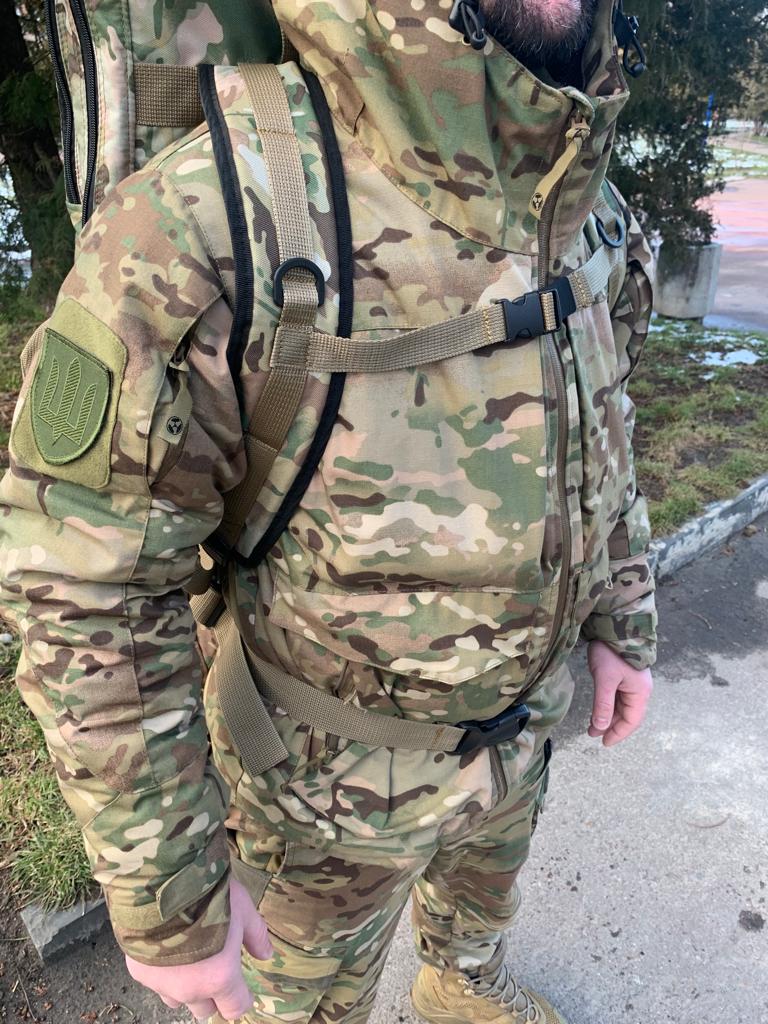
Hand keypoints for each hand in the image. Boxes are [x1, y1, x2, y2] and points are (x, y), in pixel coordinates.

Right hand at [125, 878, 271, 1020]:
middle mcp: (190, 989)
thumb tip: (267, 955)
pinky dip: (163, 971)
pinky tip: (165, 945)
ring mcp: (162, 984)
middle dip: (212, 994)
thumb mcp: (243, 909)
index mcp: (220, 977)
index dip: (240, 999)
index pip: (234, 1008)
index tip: (242, 988)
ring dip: (186, 986)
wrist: (161, 885)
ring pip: (177, 999)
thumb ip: (255, 936)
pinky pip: (155, 982)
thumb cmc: (208, 896)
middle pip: (205, 1009)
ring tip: (188, 957)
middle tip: (214, 966)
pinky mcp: (139, 972)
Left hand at [587, 640, 652, 746]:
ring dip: (608, 716)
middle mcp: (639, 690)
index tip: (604, 743)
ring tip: (592, 726)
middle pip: (627, 715)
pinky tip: (598, 710)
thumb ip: (603, 705)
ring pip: (621, 706)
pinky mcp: (624, 676)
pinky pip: (618, 697)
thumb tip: (600, 727)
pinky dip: (608, 706)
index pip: (631, 721)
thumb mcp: (605, 679)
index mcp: (640, 693)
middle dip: (611, 726)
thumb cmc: (611, 653)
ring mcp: (632, 682)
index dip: (618, 733)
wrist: (614, 626)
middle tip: (593, 735)